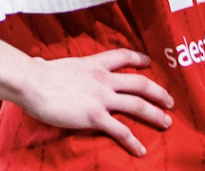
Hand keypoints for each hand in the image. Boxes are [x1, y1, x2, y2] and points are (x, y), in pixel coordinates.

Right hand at [16, 50, 172, 157]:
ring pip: (137, 105)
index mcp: (95, 64)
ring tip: (166, 122)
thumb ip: (51, 65)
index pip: (123, 56)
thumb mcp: (52, 64)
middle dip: (158, 93)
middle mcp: (104, 79)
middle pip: (140, 83)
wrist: (34, 84)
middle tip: (170, 101)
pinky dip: (132, 141)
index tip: (149, 62)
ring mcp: (102, 98)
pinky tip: (141, 149)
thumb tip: (38, 62)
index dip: (139, 59)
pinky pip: (119, 130)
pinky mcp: (95, 116)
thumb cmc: (38, 75)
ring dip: (155, 114)